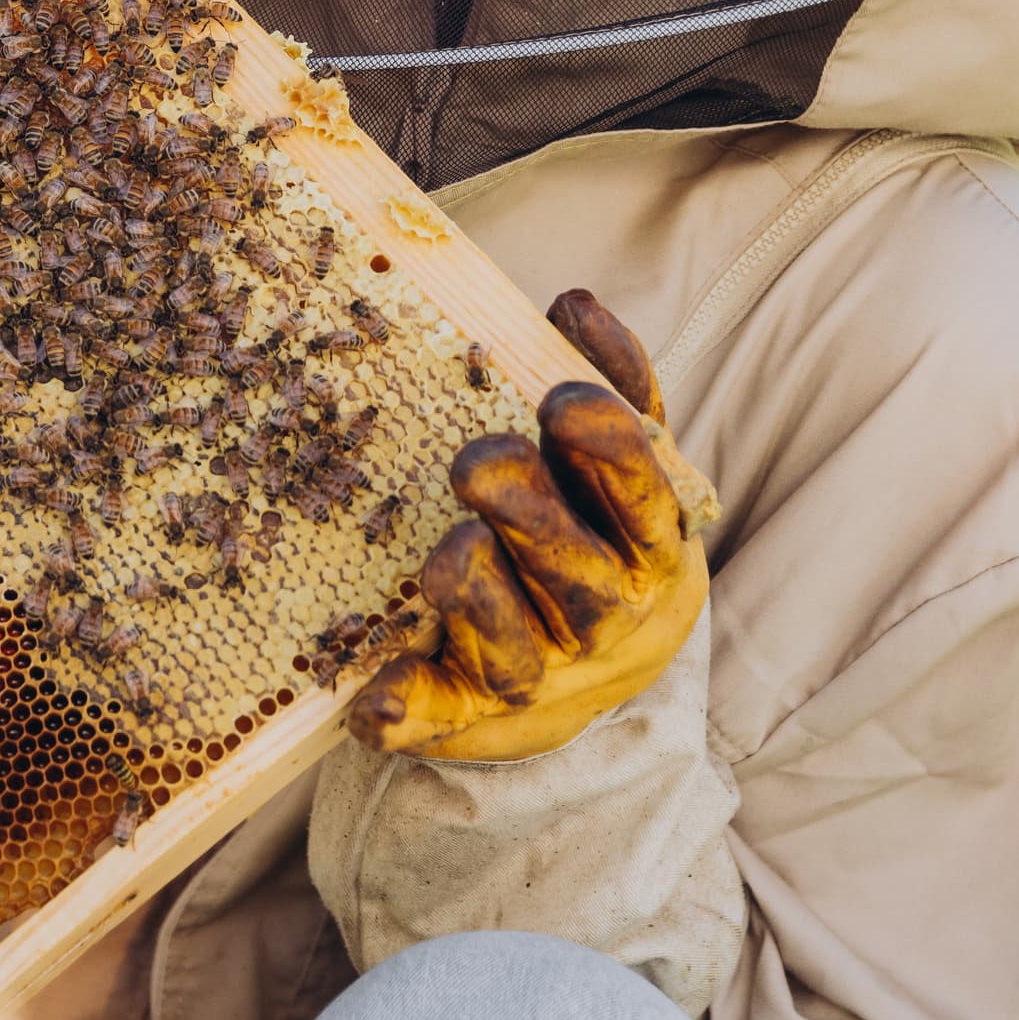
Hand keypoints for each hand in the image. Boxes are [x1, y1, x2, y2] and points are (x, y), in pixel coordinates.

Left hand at [348, 289, 704, 763]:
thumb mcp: (619, 476)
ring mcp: (537, 674)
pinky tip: (374, 697)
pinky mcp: (468, 714)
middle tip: (479, 463)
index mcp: (644, 550)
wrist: (592, 679)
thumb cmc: (596, 540)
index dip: (608, 450)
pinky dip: (406, 709)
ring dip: (475, 595)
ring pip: (508, 643)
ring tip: (448, 555)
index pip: (640, 496)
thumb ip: (612, 393)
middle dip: (528, 516)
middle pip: (572, 570)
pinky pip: (435, 715)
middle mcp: (599, 617)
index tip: (563, 400)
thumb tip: (575, 303)